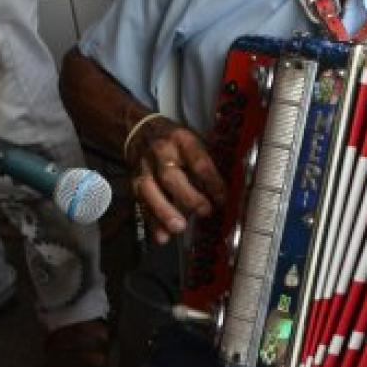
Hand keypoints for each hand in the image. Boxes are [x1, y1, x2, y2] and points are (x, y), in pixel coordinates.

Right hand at [128, 116, 225, 244]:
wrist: (139, 129)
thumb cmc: (175, 139)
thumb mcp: (194, 139)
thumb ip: (210, 159)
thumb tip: (233, 184)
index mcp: (181, 139)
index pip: (198, 160)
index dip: (212, 180)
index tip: (224, 198)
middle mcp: (160, 153)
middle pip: (171, 176)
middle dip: (188, 196)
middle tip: (205, 212)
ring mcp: (144, 168)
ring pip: (150, 190)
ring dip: (164, 211)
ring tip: (178, 228)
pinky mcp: (134, 183)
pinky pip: (141, 203)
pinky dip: (151, 221)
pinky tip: (162, 236)